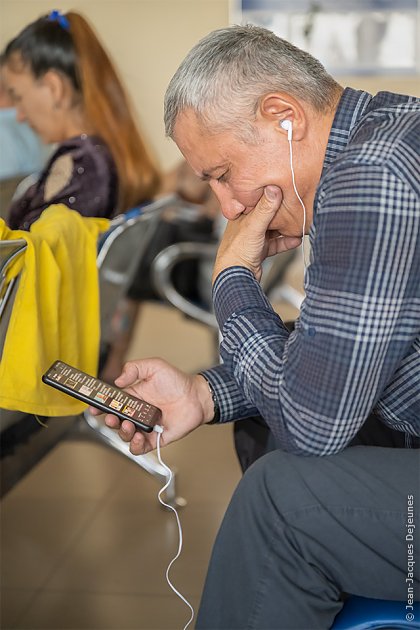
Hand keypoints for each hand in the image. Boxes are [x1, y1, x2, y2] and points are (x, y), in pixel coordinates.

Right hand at [88, 358, 213, 454]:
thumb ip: (134, 368)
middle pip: (115, 422)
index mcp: (133, 397)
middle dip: (110, 421)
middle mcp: (137, 413)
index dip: (100, 406)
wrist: (197, 396)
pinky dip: (136, 445)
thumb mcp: (154, 367)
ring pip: (125, 435)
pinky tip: (139, 436)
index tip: (93, 406)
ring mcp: (145, 427)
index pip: (112, 403)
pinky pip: (140, 448)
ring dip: (122, 432)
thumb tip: (118, 381)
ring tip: (129, 426)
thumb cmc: (177, 381)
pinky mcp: (156, 439)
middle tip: (113, 417)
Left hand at [212, 185, 300, 282]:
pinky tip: (296, 240)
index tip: (284, 190)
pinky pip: (276, 244)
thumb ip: (265, 208)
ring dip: (285, 229)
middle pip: (267, 216)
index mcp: (240, 217)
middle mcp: (246, 226)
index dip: (269, 196)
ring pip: (273, 230)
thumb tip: (274, 189)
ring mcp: (253, 239)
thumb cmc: (237, 251)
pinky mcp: (260, 251)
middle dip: (281, 213)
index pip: (256, 202)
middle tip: (295, 207)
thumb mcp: (253, 225)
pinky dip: (285, 242)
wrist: (236, 277)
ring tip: (298, 224)